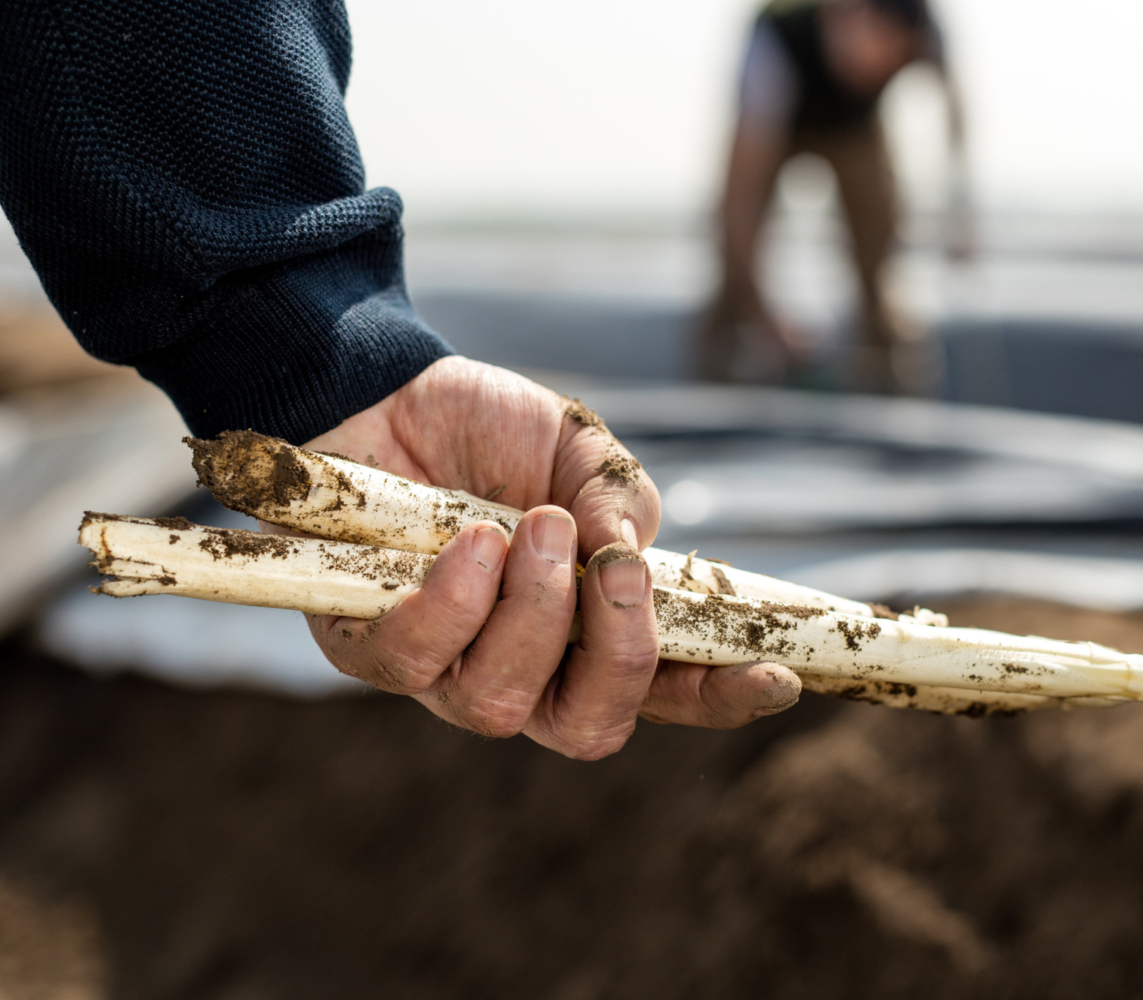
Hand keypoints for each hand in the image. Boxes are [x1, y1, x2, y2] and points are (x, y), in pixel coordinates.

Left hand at [296, 357, 799, 757]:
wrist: (385, 388)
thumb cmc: (490, 432)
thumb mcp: (578, 448)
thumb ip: (619, 501)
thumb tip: (628, 555)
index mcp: (590, 632)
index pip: (665, 691)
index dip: (721, 698)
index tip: (775, 674)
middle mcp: (522, 671)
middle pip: (589, 728)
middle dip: (618, 657)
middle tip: (613, 568)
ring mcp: (444, 672)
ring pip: (502, 703)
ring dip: (534, 613)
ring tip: (532, 527)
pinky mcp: (367, 649)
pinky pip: (416, 662)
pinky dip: (455, 604)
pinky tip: (469, 544)